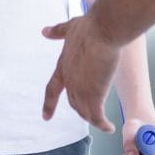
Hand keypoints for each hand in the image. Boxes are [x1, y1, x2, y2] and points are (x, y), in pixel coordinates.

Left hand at [42, 15, 119, 131]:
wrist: (103, 30)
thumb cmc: (91, 26)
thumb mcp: (70, 28)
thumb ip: (58, 32)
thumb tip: (44, 32)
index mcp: (63, 67)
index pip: (52, 90)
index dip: (49, 104)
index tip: (45, 117)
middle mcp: (70, 81)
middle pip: (74, 104)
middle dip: (82, 111)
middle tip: (93, 116)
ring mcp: (81, 90)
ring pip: (85, 113)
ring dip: (94, 119)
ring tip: (103, 123)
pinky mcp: (94, 96)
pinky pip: (97, 118)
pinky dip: (103, 125)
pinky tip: (110, 128)